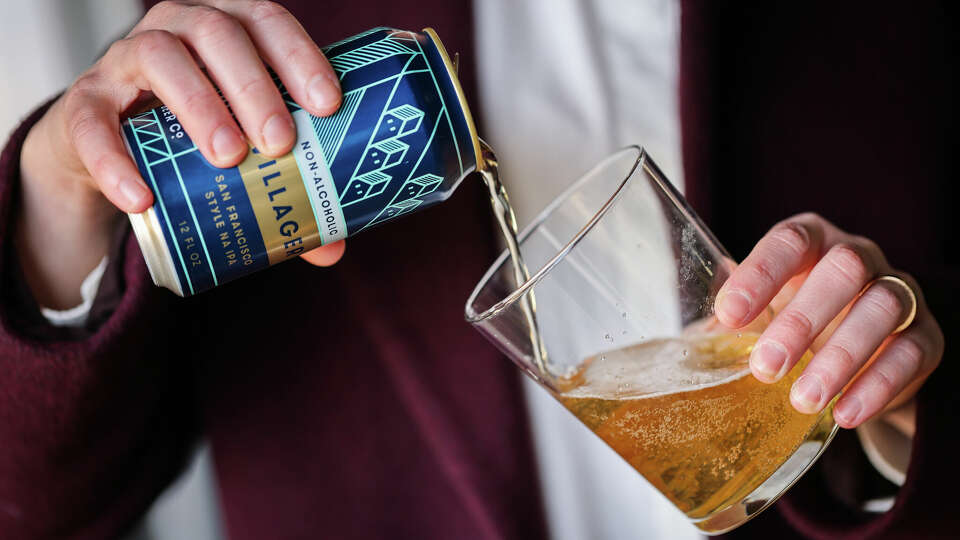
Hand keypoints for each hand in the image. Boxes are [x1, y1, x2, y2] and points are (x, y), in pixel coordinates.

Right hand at [18, 0, 344, 307]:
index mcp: (227, 30)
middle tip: (280, 141)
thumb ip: (286, 189)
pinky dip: (116, 160)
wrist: (107, 145)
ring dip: (199, 106)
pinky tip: (144, 198)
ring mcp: (125, 59)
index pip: (265, 21)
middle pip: (217, 33)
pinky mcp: (84, 103)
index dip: (298, 56)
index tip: (328, 105)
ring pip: (158, 57)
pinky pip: (92, 123)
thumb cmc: (192, 133)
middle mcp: (177, 29)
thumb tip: (333, 249)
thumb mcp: (241, 149)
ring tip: (228, 157)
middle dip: (254, 86)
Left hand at [714, 213, 943, 428]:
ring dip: (840, 358)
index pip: (789, 241)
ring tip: (803, 399)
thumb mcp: (760, 315)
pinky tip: (845, 414)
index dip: (760, 274)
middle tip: (765, 368)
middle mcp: (859, 257)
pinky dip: (877, 385)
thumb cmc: (792, 321)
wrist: (856, 357)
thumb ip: (730, 324)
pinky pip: (911, 353)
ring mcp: (899, 292)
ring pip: (882, 309)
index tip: (729, 315)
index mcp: (811, 241)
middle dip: (801, 320)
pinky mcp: (926, 336)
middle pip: (843, 270)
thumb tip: (694, 347)